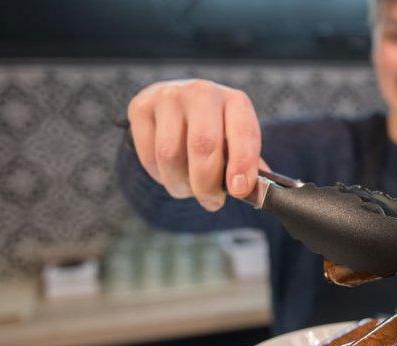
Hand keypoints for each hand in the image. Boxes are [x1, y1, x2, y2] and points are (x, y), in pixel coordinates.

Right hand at [127, 79, 266, 210]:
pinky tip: (170, 174)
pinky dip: (159, 175)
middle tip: (211, 202)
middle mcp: (203, 93)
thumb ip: (248, 167)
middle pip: (203, 145)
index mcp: (235, 101)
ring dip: (180, 184)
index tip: (238, 191)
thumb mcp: (237, 142)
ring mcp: (169, 97)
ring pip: (170, 154)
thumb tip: (256, 194)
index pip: (243, 132)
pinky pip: (148, 154)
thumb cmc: (215, 131)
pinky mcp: (141, 107)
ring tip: (189, 189)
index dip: (242, 164)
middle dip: (207, 184)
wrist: (179, 106)